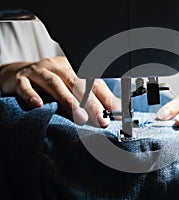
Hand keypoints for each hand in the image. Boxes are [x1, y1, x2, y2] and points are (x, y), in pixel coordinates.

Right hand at [0, 56, 120, 126]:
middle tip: (102, 119)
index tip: (116, 112)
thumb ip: (88, 99)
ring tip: (81, 118)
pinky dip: (32, 95)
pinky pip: (26, 86)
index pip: (93, 82)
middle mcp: (58, 67)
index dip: (106, 98)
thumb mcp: (70, 88)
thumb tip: (110, 114)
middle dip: (91, 103)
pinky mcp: (21, 78)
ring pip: (55, 84)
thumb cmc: (49, 85)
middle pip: (77, 83)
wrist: (17, 75)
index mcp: (74, 69)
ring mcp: (39, 72)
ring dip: (69, 102)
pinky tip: (39, 105)